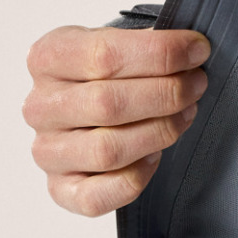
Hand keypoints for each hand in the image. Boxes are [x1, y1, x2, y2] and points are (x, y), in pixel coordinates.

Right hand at [24, 25, 210, 216]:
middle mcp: (39, 106)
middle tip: (196, 85)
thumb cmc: (112, 72)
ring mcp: (47, 151)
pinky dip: (135, 177)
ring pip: (107, 151)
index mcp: (48, 57)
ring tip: (185, 114)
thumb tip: (190, 50)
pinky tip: (154, 156)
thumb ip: (148, 43)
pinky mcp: (60, 189)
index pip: (104, 55)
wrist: (94, 106)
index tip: (197, 51)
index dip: (161, 53)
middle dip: (166, 93)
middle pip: (107, 104)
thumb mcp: (122, 41)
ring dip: (160, 131)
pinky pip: (97, 196)